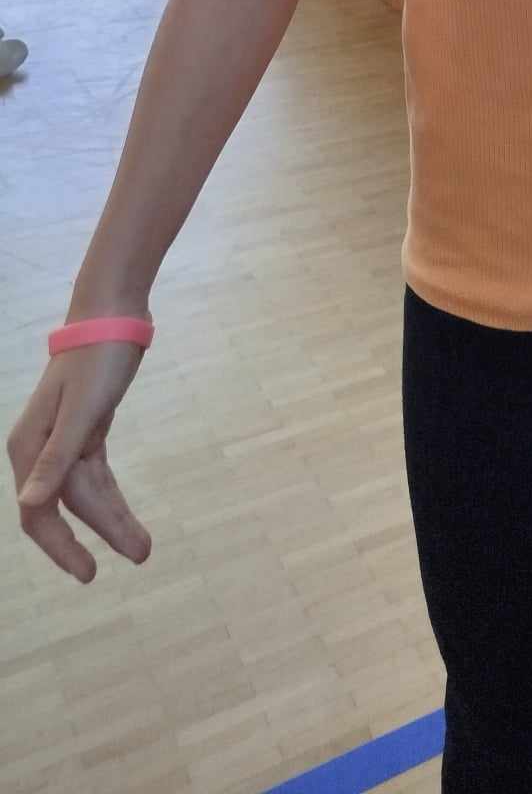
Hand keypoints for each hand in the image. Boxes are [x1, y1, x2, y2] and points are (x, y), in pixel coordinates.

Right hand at [7, 345, 151, 581]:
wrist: (113, 316)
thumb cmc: (97, 359)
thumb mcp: (82, 409)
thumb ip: (57, 457)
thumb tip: (30, 503)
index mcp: (29, 447)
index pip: (38, 513)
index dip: (61, 546)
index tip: (90, 573)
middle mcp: (40, 449)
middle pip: (66, 507)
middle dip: (101, 533)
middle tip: (141, 555)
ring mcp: (63, 441)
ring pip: (86, 493)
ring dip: (114, 518)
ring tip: (144, 547)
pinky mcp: (86, 432)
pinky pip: (96, 475)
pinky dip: (112, 496)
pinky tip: (127, 517)